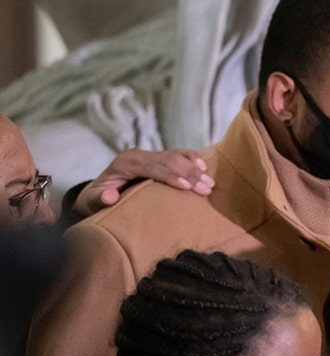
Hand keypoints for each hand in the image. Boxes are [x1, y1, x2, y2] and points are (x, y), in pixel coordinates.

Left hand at [74, 148, 213, 215]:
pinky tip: (204, 168)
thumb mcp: (92, 201)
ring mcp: (150, 155)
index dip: (170, 176)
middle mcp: (139, 155)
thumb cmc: (97, 198)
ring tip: (210, 183)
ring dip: (195, 169)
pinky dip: (192, 159)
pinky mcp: (158, 157)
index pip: (153, 166)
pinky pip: (178, 154)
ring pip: (176, 156)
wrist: (99, 190)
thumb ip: (100, 199)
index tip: (187, 187)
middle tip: (207, 188)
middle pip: (169, 160)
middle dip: (189, 174)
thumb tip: (110, 196)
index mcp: (126, 163)